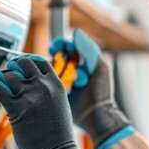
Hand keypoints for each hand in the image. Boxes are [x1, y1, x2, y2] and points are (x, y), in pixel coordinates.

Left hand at [0, 55, 94, 148]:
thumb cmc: (58, 135)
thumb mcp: (59, 105)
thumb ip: (47, 92)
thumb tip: (29, 83)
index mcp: (56, 85)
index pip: (39, 61)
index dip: (26, 61)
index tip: (19, 66)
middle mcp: (43, 87)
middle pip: (22, 63)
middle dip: (13, 67)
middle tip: (8, 75)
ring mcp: (30, 98)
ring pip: (8, 75)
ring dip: (1, 78)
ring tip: (0, 85)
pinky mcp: (16, 110)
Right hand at [50, 29, 133, 148]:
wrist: (96, 116)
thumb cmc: (102, 92)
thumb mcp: (99, 68)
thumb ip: (89, 49)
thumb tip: (75, 33)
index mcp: (82, 61)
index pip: (67, 46)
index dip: (62, 44)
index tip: (61, 46)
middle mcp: (70, 68)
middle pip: (56, 55)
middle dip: (58, 56)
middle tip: (60, 58)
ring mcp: (62, 79)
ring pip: (50, 67)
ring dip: (59, 70)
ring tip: (71, 79)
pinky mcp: (54, 90)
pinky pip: (46, 80)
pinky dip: (52, 80)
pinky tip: (64, 85)